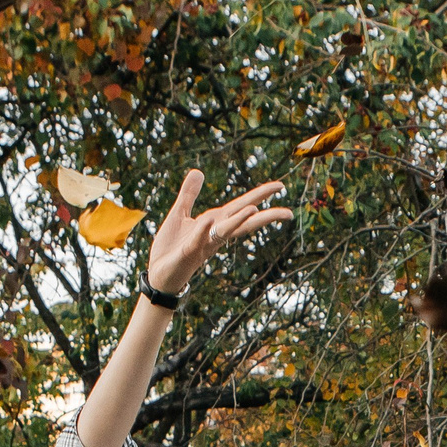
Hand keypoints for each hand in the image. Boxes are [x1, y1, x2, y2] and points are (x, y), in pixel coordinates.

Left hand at [144, 173, 292, 295]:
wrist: (157, 274)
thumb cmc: (171, 248)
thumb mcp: (180, 214)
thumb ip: (189, 194)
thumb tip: (198, 172)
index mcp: (215, 222)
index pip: (242, 206)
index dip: (260, 195)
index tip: (280, 187)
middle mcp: (215, 234)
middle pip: (244, 222)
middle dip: (266, 217)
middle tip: (289, 212)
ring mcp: (203, 244)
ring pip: (225, 231)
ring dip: (238, 222)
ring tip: (254, 209)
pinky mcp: (188, 253)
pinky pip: (197, 240)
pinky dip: (203, 230)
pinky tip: (209, 219)